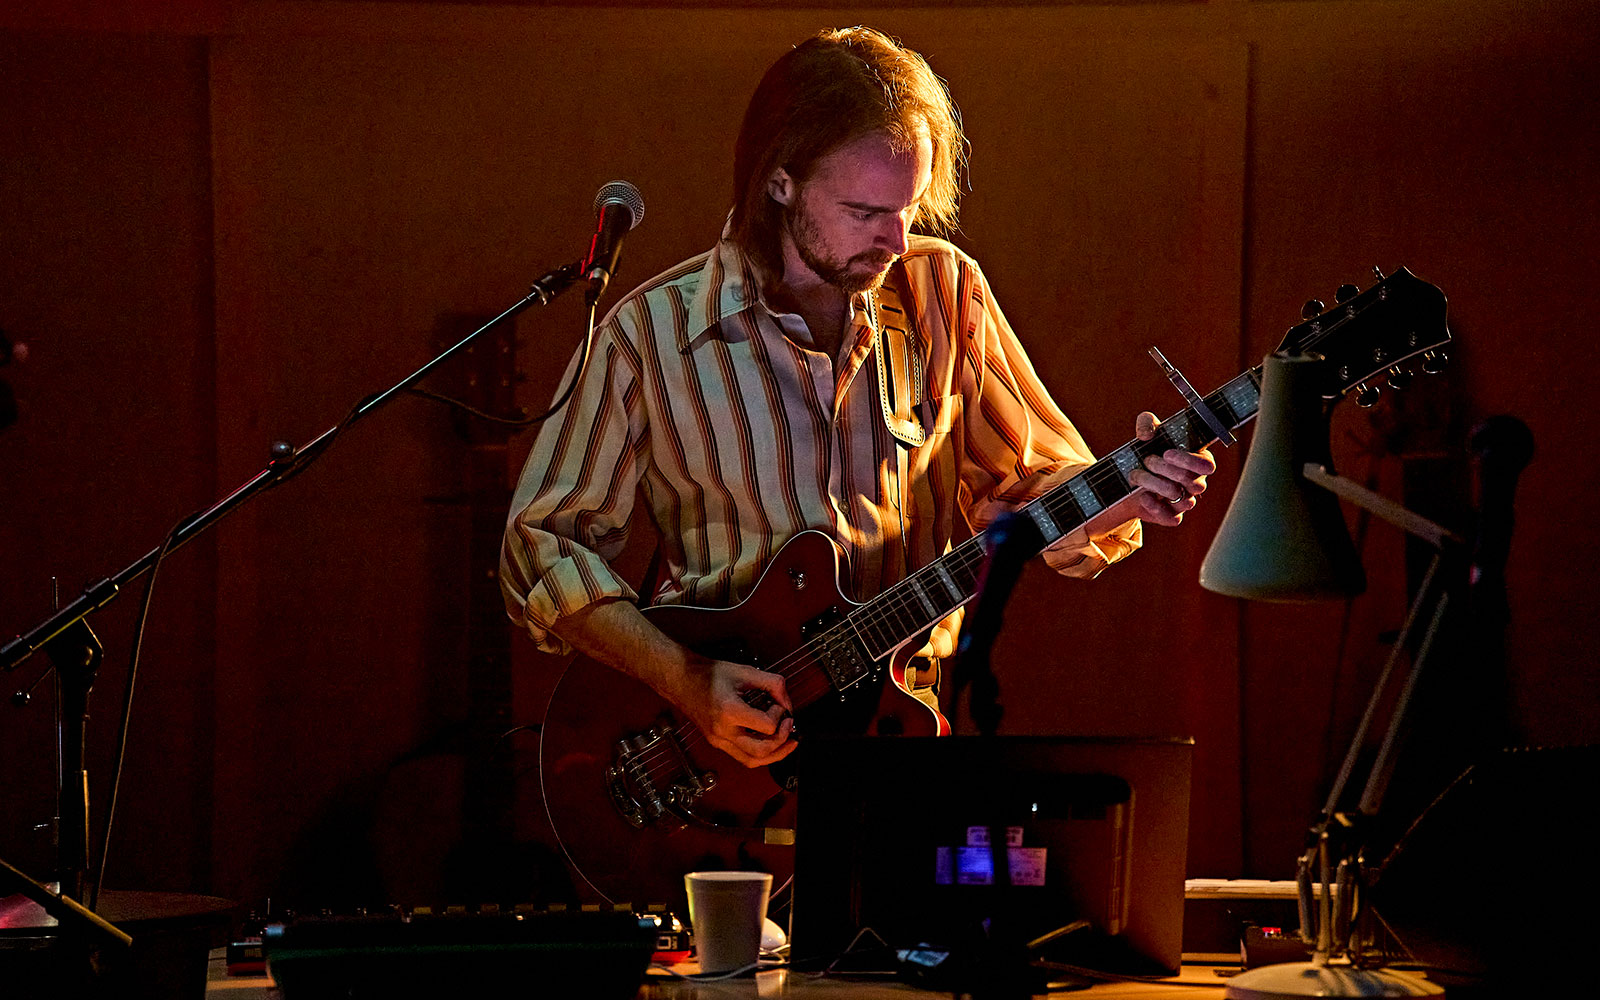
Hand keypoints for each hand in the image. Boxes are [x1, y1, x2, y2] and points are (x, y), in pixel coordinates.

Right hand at [674, 658, 796, 767]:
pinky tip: (770, 744)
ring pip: (752, 761)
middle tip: (788, 724)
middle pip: (762, 750)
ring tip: (788, 743)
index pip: (766, 726)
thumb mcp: (745, 671)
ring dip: (775, 755)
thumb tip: (786, 702)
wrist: (682, 680)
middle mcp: (722, 731)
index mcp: (729, 711)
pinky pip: (743, 758)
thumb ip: (772, 684)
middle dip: (782, 739)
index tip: (779, 703)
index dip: (780, 714)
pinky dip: (760, 754)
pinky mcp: (718, 743)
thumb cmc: (708, 674)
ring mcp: (719, 740)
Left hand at [1127, 410, 1215, 525]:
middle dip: (1166, 470)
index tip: (1166, 453)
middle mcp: (1196, 482)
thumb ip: (1147, 423)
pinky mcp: (1172, 516)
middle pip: (1193, 482)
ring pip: (1182, 499)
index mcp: (1198, 460)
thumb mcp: (1145, 431)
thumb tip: (1146, 434)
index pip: (1207, 465)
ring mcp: (1186, 501)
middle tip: (1147, 460)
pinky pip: (1174, 519)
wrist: (1129, 477)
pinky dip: (1157, 508)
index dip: (1188, 461)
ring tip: (1137, 475)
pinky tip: (1143, 497)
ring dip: (1155, 485)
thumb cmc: (1146, 450)